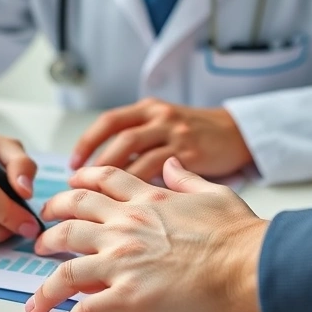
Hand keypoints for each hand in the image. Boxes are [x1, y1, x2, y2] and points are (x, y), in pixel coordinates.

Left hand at [26, 157, 266, 311]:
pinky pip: (86, 311)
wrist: (249, 263)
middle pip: (71, 218)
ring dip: (46, 283)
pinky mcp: (130, 296)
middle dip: (49, 224)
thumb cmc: (237, 233)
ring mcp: (123, 261)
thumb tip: (171, 164)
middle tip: (41, 237)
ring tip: (37, 295)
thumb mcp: (212, 193)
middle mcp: (126, 225)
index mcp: (146, 200)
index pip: (101, 182)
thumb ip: (186, 177)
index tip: (67, 189)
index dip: (78, 183)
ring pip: (66, 267)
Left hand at [71, 98, 252, 181]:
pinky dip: (139, 184)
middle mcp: (161, 118)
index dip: (87, 142)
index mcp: (150, 110)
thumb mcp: (168, 128)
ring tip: (94, 197)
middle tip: (76, 187)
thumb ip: (142, 144)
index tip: (72, 165)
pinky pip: (158, 168)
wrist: (239, 135)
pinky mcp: (191, 153)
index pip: (110, 121)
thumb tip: (111, 173)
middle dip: (94, 162)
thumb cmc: (199, 138)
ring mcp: (176, 134)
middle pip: (119, 137)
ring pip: (135, 151)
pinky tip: (127, 202)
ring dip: (110, 175)